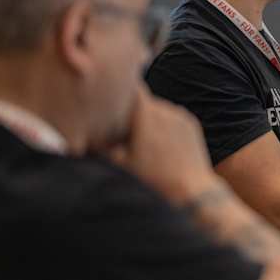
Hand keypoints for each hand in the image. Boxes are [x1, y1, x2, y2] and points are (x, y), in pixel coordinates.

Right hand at [101, 84, 220, 204]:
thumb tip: (88, 135)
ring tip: (145, 141)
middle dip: (135, 112)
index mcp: (147, 116)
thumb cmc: (154, 178)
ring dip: (151, 119)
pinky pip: (173, 117)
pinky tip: (163, 144)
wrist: (191, 188)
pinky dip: (166, 124)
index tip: (113, 100)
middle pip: (144, 102)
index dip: (123, 93)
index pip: (134, 91)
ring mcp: (180, 116)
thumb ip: (104, 145)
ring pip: (159, 109)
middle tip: (126, 130)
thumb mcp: (122, 164)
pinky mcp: (191, 123)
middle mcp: (165, 111)